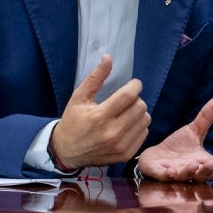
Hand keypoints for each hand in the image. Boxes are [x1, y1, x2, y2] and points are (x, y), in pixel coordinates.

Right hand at [52, 55, 150, 169]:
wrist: (66, 152)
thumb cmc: (73, 122)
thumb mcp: (78, 97)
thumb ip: (95, 77)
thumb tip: (108, 57)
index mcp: (99, 117)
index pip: (129, 95)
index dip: (135, 85)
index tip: (133, 84)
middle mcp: (112, 133)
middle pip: (140, 106)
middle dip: (136, 99)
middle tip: (126, 100)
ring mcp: (120, 146)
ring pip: (145, 119)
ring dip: (139, 112)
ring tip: (126, 112)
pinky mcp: (126, 155)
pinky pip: (144, 133)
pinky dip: (138, 126)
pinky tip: (127, 125)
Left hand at [136, 96, 212, 181]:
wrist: (155, 156)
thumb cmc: (177, 147)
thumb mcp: (193, 130)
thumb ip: (207, 117)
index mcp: (202, 161)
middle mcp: (192, 170)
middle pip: (204, 175)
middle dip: (208, 170)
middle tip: (212, 163)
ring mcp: (176, 174)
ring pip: (185, 177)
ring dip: (189, 172)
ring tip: (193, 164)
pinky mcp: (160, 174)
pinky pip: (164, 177)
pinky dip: (168, 174)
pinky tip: (170, 170)